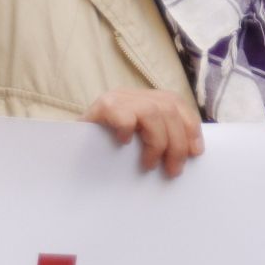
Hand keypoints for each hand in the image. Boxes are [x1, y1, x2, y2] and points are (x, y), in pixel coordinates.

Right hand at [87, 88, 203, 179]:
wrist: (69, 151)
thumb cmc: (106, 151)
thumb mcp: (138, 142)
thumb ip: (159, 137)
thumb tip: (191, 153)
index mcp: (145, 100)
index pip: (177, 103)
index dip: (190, 126)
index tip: (196, 152)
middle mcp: (132, 94)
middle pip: (169, 109)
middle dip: (177, 142)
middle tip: (173, 170)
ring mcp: (116, 98)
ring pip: (153, 111)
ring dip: (158, 142)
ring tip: (150, 164)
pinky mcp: (101, 107)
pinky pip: (124, 114)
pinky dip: (128, 129)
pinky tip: (124, 143)